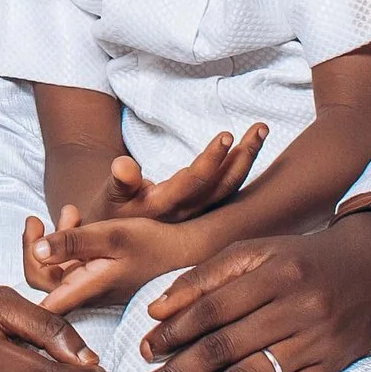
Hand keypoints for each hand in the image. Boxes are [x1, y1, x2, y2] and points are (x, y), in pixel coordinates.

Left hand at [23, 209, 186, 313]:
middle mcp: (84, 293)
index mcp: (84, 289)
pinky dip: (67, 239)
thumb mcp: (110, 236)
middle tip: (38, 220)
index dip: (27, 269)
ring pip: (54, 268)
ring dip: (52, 238)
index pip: (38, 301)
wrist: (184, 250)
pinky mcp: (97, 275)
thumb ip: (73, 243)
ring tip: (70, 213)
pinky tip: (79, 220)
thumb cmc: (150, 243)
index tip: (34, 233)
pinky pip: (69, 262)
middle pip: (40, 280)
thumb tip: (37, 251)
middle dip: (34, 246)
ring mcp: (90, 285)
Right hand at [120, 125, 267, 222]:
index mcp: (163, 208)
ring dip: (245, 160)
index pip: (194, 183)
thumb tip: (124, 166)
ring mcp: (196, 216)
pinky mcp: (200, 214)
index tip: (227, 136)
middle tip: (260, 128)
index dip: (211, 161)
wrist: (115, 243)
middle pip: (222, 186)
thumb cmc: (110, 213)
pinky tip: (249, 152)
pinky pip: (225, 192)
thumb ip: (120, 181)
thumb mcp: (109, 197)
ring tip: (260, 133)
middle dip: (243, 157)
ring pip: (228, 189)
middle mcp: (185, 215)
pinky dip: (238, 170)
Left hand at [125, 211, 370, 371]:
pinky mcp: (329, 367)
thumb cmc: (303, 259)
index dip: (175, 332)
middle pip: (226, 348)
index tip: (144, 351)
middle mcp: (296, 309)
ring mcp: (315, 342)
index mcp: (274, 274)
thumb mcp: (256, 252)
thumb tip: (157, 310)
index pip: (214, 309)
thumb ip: (206, 277)